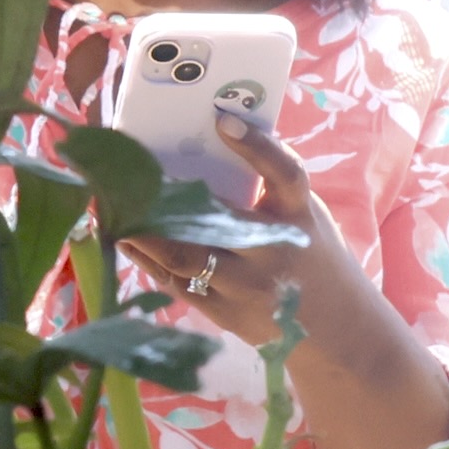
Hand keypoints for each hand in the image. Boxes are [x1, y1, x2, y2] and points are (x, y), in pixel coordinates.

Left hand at [127, 105, 332, 350]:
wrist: (337, 330)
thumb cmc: (312, 255)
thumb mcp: (305, 216)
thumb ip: (271, 186)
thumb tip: (216, 137)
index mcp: (299, 216)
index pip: (283, 173)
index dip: (255, 146)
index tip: (221, 119)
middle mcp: (273, 251)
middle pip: (211, 222)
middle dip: (163, 199)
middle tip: (127, 173)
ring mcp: (247, 288)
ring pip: (182, 258)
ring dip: (142, 233)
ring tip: (112, 210)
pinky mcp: (226, 314)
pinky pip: (178, 285)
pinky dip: (148, 261)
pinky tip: (126, 240)